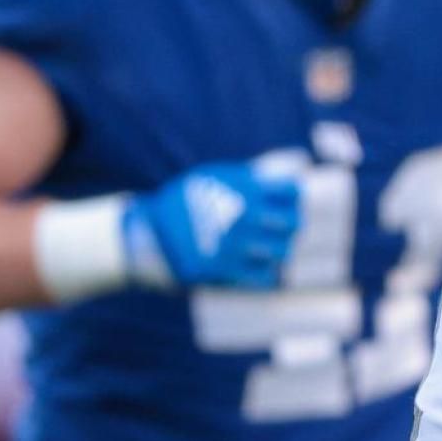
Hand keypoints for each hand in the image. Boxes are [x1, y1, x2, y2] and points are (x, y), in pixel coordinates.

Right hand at [121, 154, 346, 288]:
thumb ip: (250, 175)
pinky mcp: (225, 272)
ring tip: (268, 250)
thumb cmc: (183, 203)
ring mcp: (237, 245)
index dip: (293, 198)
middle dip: (289, 226)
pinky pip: (265, 278)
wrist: (147, 235)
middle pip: (293, 223)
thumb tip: (295, 162)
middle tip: (281, 230)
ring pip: (282, 253)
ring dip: (277, 251)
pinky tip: (259, 270)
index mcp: (244, 189)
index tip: (287, 203)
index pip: (293, 192)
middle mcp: (244, 215)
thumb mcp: (213, 176)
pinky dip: (267, 275)